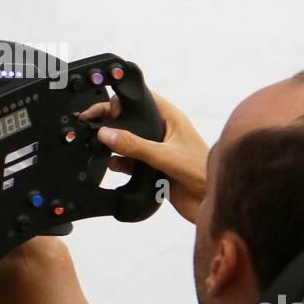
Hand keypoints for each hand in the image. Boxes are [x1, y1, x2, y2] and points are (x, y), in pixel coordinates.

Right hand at [80, 91, 208, 223]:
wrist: (212, 203)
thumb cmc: (203, 173)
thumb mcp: (165, 156)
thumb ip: (135, 145)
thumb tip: (107, 134)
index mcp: (170, 118)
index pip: (142, 100)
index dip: (123, 101)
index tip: (107, 111)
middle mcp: (162, 132)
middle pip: (131, 121)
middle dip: (112, 123)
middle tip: (92, 124)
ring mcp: (157, 151)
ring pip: (128, 142)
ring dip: (114, 145)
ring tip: (97, 146)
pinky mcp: (152, 169)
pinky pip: (130, 162)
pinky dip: (118, 163)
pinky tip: (112, 165)